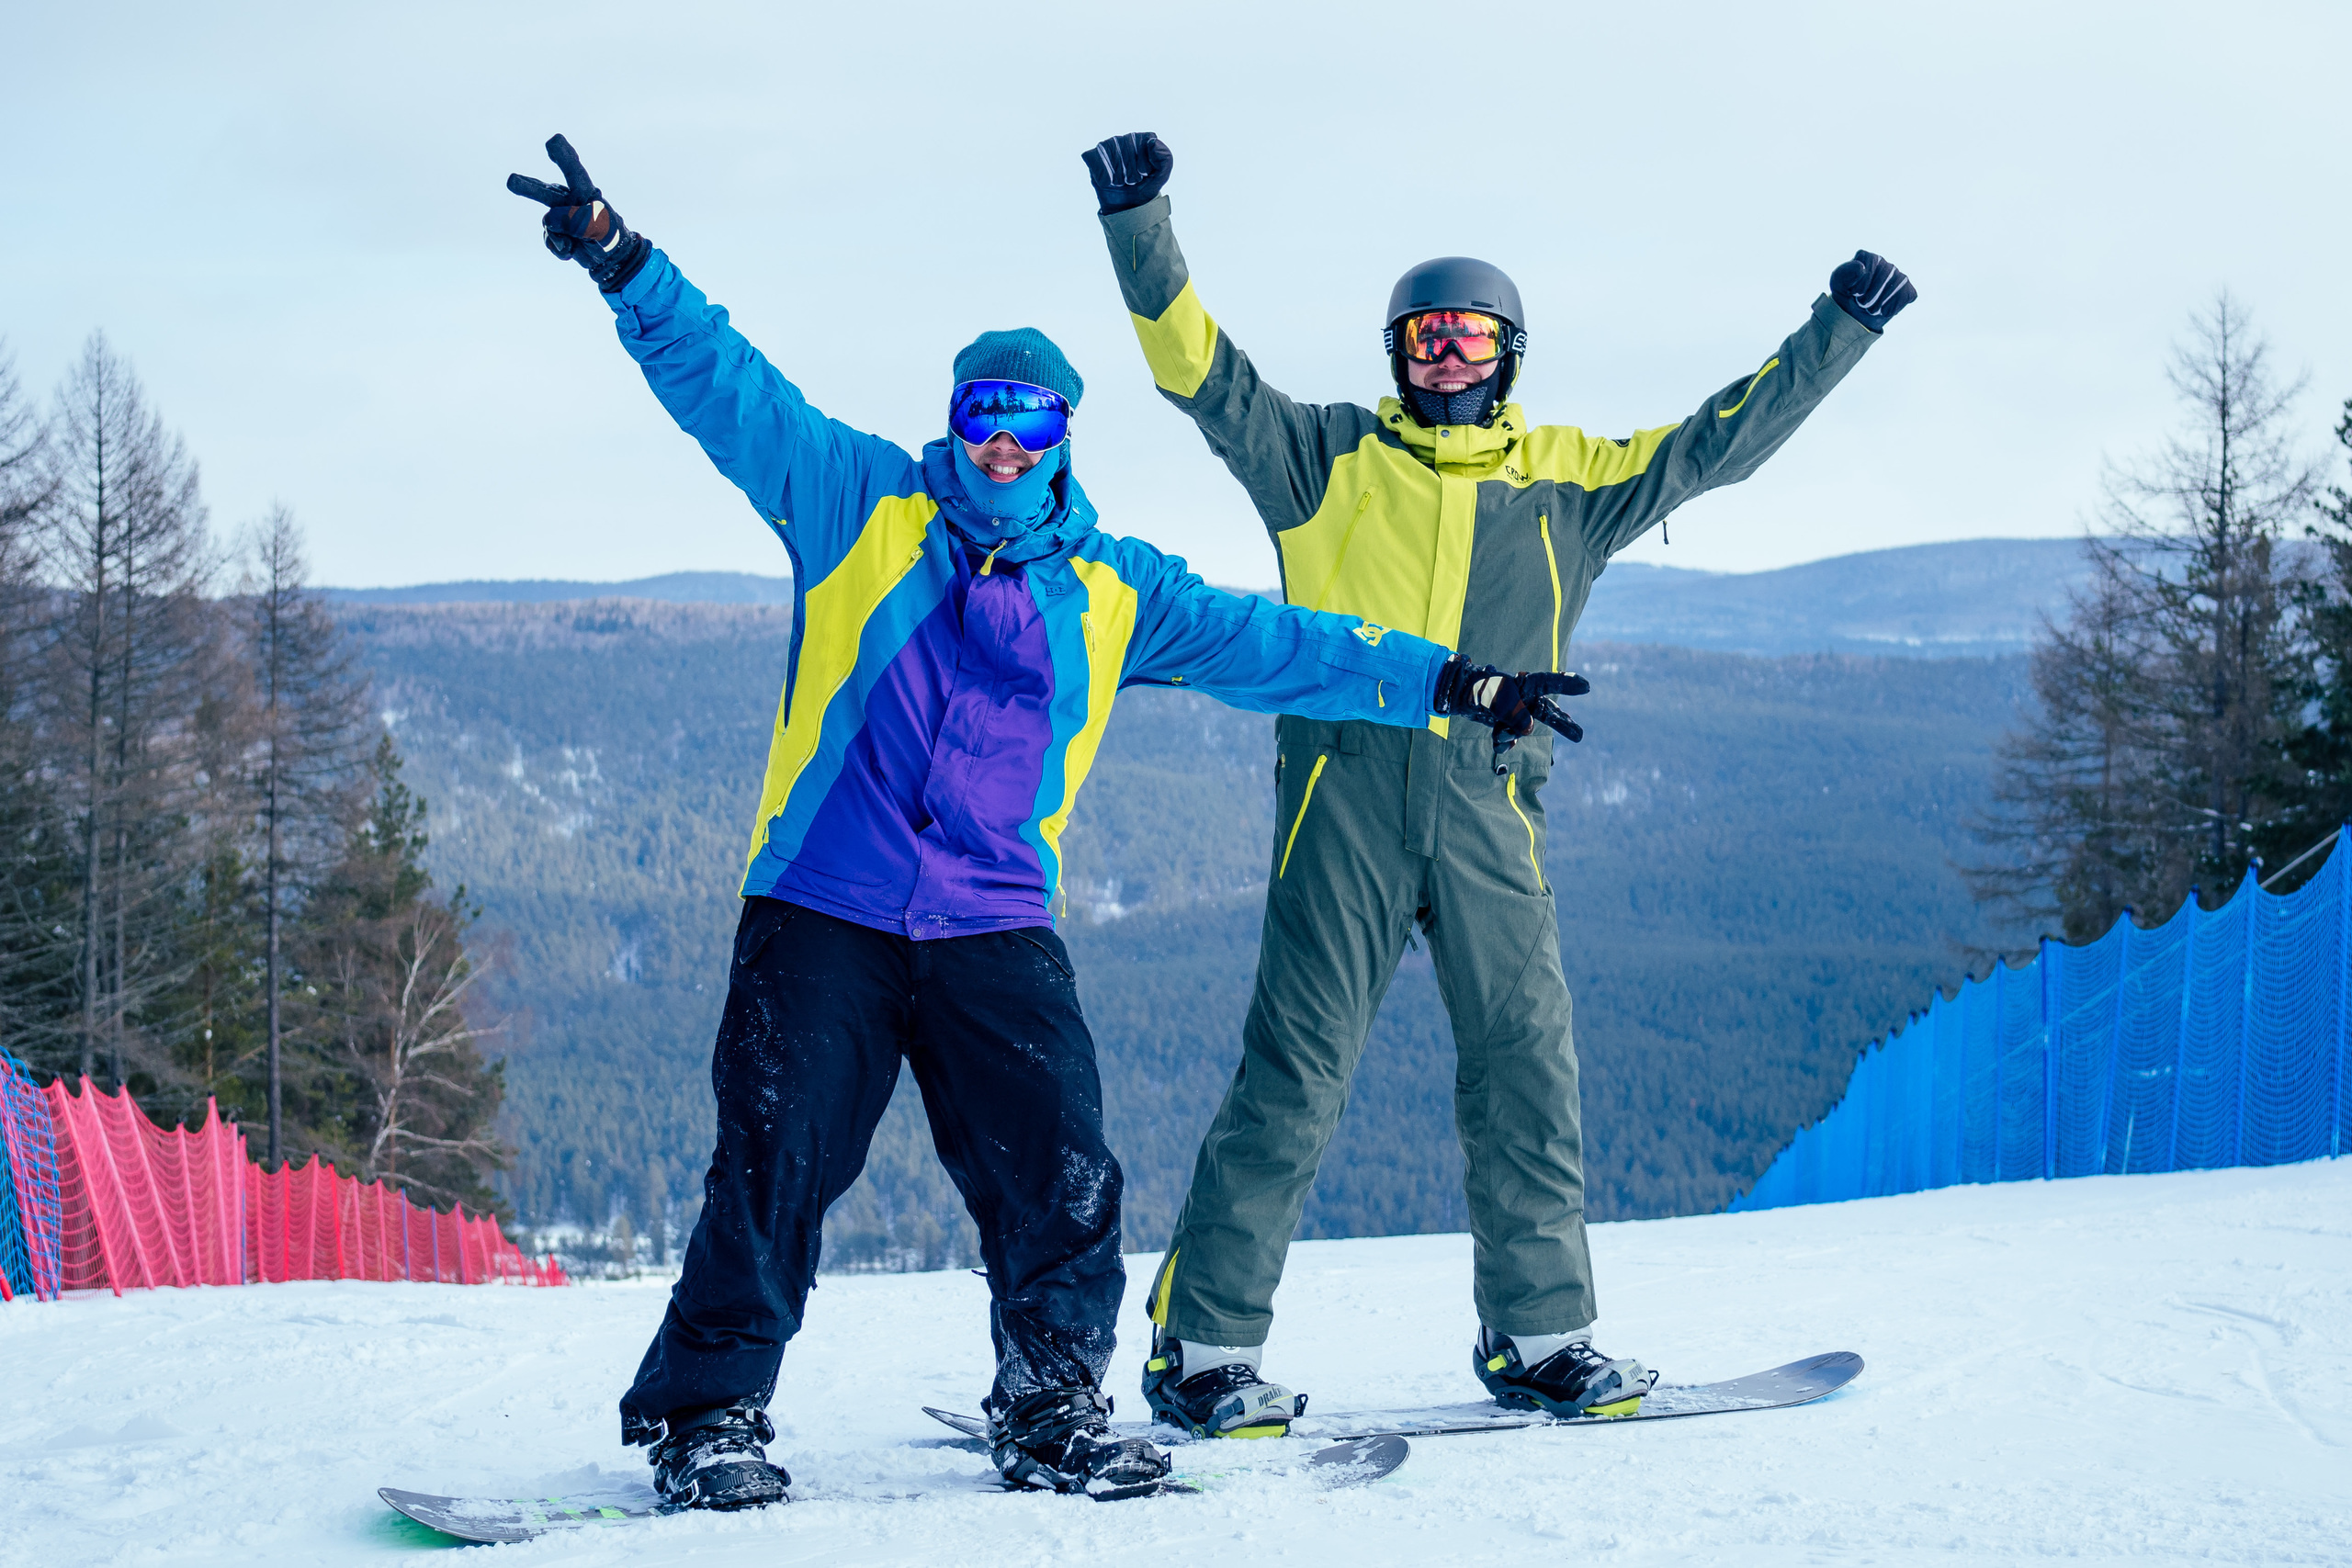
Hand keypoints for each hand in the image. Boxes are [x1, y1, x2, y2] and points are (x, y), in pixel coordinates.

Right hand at [506, 134, 650, 292]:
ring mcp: (561, 216)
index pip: (573, 171)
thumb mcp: (598, 228)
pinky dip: (559, 248)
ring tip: (568, 245)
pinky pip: (550, 238)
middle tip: (511, 180)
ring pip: (548, 222)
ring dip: (555, 236)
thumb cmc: (609, 237)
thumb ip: (574, 220)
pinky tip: (572, 250)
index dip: (563, 155)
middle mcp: (570, 201)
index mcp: (585, 193)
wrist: (610, 259)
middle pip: (546, 191)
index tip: (554, 140)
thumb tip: (549, 219)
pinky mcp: (556, 231)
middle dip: (528, 187)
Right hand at [1083, 133, 1172, 214]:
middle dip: (1132, 169)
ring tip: (1121, 182)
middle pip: (1128, 145)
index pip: (1145, 140)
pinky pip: (1094, 157)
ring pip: (1111, 151)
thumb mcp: (1161, 176)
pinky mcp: (1093, 158)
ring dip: (1119, 173)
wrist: (1127, 207)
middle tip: (1132, 181)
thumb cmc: (1144, 188)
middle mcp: (1124, 140)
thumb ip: (1165, 158)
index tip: (1145, 173)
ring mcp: (1108, 148)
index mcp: (1142, 141)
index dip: (1145, 160)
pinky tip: (1108, 182)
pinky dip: (1102, 172)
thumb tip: (1152, 142)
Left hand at [1432, 657, 1589, 772]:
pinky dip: (1503, 742)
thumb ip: (1513, 713)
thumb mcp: (1494, 699)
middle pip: (1547, 712)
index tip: (1586, 687)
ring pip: (1523, 730)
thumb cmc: (1476, 688)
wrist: (1454, 694)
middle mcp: (1523, 698)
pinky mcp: (1502, 723)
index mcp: (1524, 684)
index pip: (1549, 682)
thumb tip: (1529, 730)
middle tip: (1579, 736)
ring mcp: (1513, 712)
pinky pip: (1509, 738)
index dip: (1567, 684)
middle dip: (1562, 724)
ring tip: (1500, 735)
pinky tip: (1497, 742)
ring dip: (1512, 735)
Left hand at [1829, 250, 1914, 331]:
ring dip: (1880, 303)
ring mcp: (1898, 276)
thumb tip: (1861, 268)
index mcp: (1867, 257)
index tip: (1854, 293)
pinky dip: (1895, 306)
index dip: (1861, 284)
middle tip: (1862, 303)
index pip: (1869, 266)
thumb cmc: (1846, 295)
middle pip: (1885, 276)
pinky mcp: (1907, 290)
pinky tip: (1884, 311)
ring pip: (1897, 285)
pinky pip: (1908, 294)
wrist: (1854, 316)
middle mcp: (1884, 263)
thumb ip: (1843, 272)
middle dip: (1870, 296)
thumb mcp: (1837, 284)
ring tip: (1871, 308)